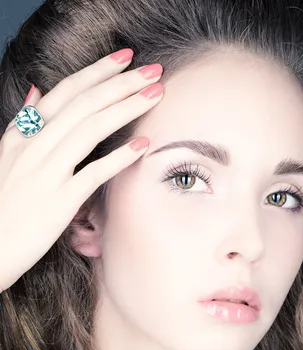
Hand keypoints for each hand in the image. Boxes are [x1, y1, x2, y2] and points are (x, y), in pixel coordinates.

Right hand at [0, 48, 162, 291]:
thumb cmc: (3, 205)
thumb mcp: (6, 156)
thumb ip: (24, 124)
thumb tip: (36, 92)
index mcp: (23, 135)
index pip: (64, 92)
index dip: (97, 72)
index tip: (125, 59)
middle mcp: (34, 147)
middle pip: (83, 104)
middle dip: (121, 83)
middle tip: (154, 71)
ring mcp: (46, 173)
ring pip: (89, 129)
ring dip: (125, 108)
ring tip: (155, 96)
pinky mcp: (58, 202)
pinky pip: (92, 173)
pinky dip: (118, 157)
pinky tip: (143, 145)